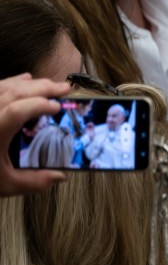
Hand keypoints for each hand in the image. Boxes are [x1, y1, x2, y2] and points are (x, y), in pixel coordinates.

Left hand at [0, 74, 69, 195]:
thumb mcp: (4, 184)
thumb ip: (33, 181)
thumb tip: (60, 176)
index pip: (20, 109)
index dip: (41, 105)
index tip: (58, 108)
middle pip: (15, 92)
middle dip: (43, 88)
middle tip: (65, 89)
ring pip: (5, 86)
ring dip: (30, 84)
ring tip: (50, 84)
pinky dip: (12, 81)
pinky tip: (24, 79)